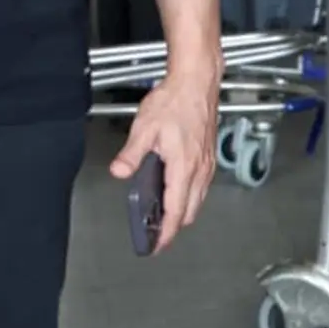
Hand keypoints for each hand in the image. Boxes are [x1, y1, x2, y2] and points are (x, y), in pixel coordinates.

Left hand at [110, 62, 219, 251]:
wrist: (196, 82)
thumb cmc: (174, 100)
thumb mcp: (145, 127)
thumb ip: (131, 154)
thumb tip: (120, 172)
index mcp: (183, 167)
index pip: (175, 211)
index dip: (166, 233)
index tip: (156, 245)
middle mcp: (199, 169)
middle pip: (189, 211)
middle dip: (173, 226)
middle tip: (156, 233)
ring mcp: (207, 163)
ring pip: (198, 200)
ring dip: (182, 212)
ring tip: (163, 217)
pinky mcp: (208, 156)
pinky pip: (202, 186)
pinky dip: (189, 197)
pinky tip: (177, 191)